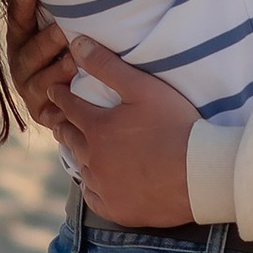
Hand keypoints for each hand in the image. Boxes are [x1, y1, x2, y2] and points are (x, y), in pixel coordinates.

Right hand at [5, 0, 79, 128]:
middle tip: (64, 30)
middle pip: (32, 53)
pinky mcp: (44, 115)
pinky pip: (54, 112)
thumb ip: (50, 7)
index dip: (22, 6)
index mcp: (20, 43)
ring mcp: (31, 92)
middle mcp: (21, 67)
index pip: (18, 22)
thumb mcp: (56, 30)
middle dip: (48, 41)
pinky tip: (75, 100)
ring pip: (44, 82)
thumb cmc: (66, 53)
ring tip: (74, 62)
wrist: (70, 103)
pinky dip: (64, 107)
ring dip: (58, 72)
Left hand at [37, 36, 201, 225]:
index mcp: (97, 128)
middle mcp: (93, 159)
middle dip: (64, 126)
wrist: (199, 175)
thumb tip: (76, 43)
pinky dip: (93, 188)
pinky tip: (95, 185)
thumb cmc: (175, 126)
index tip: (52, 91)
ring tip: (76, 150)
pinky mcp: (117, 209)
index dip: (60, 96)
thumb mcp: (143, 88)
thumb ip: (108, 66)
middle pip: (71, 139)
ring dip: (78, 157)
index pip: (70, 106)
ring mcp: (104, 187)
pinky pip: (95, 198)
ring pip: (81, 169)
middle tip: (59, 121)